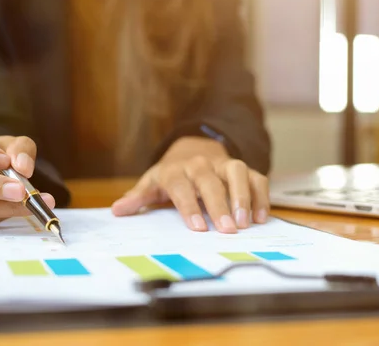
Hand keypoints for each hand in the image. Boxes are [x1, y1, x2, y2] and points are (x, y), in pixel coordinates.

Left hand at [111, 136, 268, 232]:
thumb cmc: (170, 174)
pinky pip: (255, 177)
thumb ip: (137, 198)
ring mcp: (223, 165)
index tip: (197, 227)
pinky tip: (261, 218)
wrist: (191, 149)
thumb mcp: (151, 183)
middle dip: (220, 205)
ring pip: (237, 173)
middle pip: (211, 181)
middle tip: (228, 230)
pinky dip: (261, 196)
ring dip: (243, 197)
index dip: (189, 206)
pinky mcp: (241, 169)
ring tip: (247, 223)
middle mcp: (200, 165)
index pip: (181, 187)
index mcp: (175, 171)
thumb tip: (117, 210)